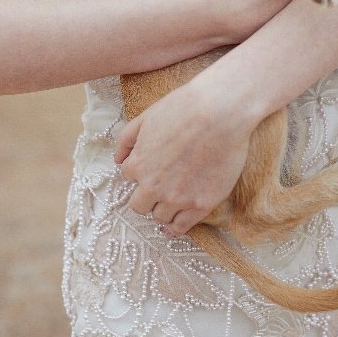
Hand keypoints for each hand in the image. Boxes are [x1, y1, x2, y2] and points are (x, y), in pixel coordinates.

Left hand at [115, 80, 250, 236]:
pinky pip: (181, 227)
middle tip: (160, 187)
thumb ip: (127, 139)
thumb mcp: (147, 117)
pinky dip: (175, 229)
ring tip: (172, 201)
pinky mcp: (201, 204)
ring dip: (162, 209)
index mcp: (138, 165)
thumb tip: (117, 159)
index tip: (153, 166)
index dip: (141, 170)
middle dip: (147, 196)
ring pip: (160, 217)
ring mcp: (178, 198)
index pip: (129, 177)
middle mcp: (154, 186)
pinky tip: (175, 227)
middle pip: (140, 205)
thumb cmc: (184, 108)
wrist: (220, 112)